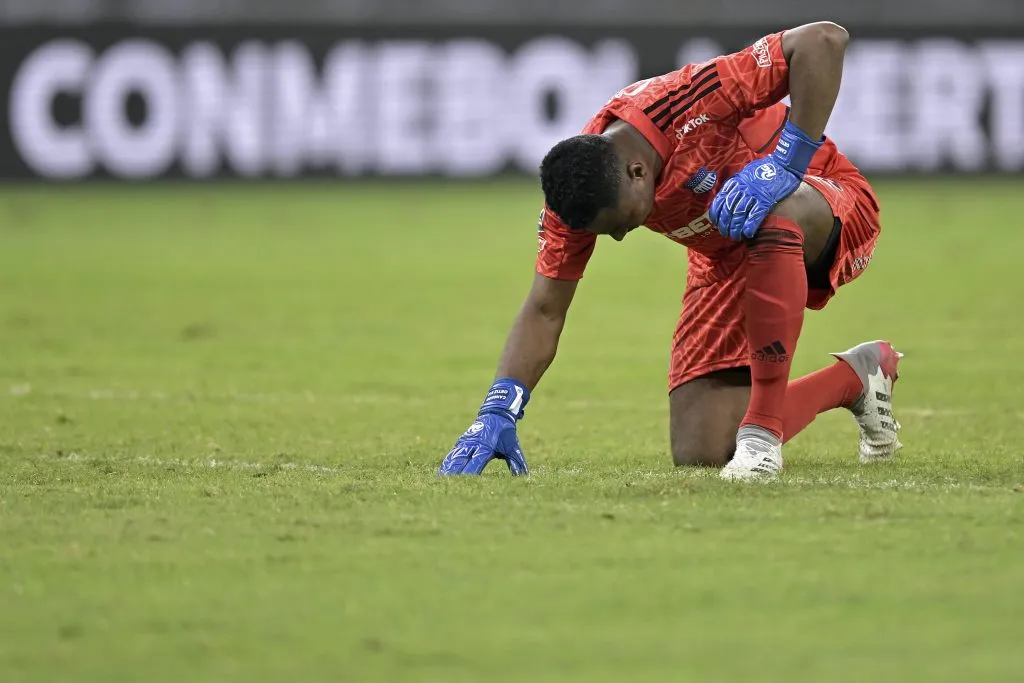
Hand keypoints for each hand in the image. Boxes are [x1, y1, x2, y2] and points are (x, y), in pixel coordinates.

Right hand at [438, 378, 529, 475]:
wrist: (496, 413)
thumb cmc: (505, 432)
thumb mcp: (512, 447)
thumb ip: (516, 463)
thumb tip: (524, 477)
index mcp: (485, 446)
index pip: (476, 462)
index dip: (470, 472)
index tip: (465, 482)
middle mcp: (472, 444)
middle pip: (460, 460)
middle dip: (453, 472)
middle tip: (447, 485)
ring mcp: (465, 442)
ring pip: (454, 456)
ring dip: (447, 468)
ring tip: (440, 480)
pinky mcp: (462, 441)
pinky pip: (453, 453)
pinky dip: (447, 462)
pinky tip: (442, 472)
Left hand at [710, 121, 822, 239]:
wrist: (784, 164)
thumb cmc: (766, 169)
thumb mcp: (746, 173)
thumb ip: (737, 185)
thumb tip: (730, 198)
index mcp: (736, 182)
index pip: (720, 200)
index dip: (716, 214)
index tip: (716, 223)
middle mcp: (742, 188)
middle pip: (728, 210)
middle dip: (725, 224)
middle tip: (726, 233)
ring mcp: (754, 194)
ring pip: (739, 214)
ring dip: (736, 228)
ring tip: (735, 236)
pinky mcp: (766, 199)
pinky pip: (755, 215)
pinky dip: (749, 226)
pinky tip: (747, 234)